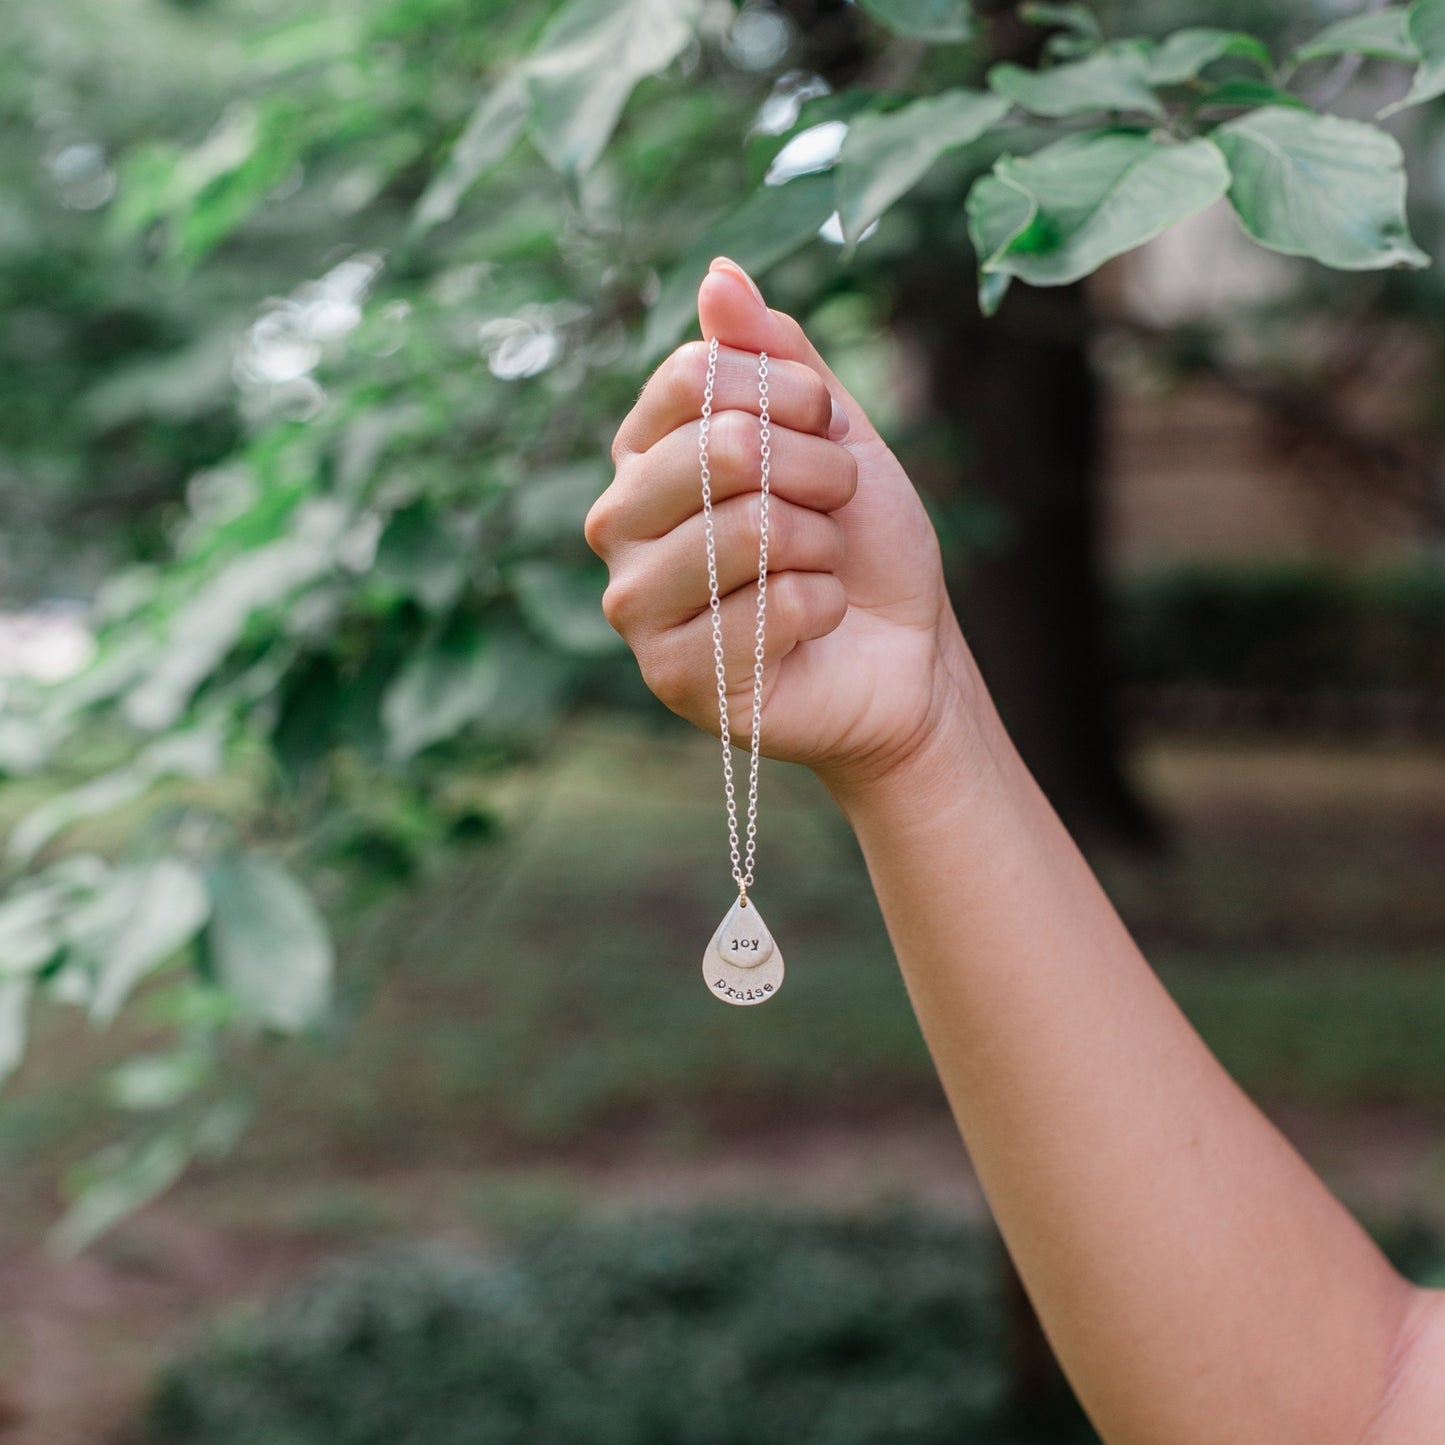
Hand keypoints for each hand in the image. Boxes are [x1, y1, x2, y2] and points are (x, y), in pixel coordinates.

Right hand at [585, 257, 975, 796]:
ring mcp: (635, 607)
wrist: (903, 654)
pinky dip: (827, 606)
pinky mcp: (673, 678)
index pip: (697, 374)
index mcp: (641, 454)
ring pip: (753, 529)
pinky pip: (780, 607)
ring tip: (821, 568)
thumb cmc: (859, 542)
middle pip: (722, 448)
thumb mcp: (829, 431)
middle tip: (830, 511)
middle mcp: (617, 525)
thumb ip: (772, 355)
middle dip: (818, 474)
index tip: (824, 429)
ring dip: (823, 544)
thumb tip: (717, 275)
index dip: (791, 394)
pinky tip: (814, 627)